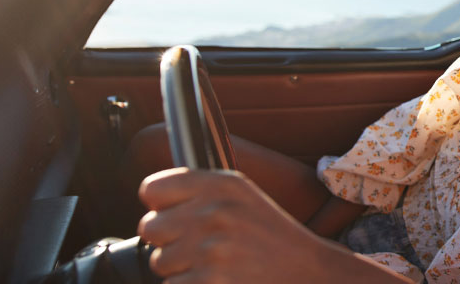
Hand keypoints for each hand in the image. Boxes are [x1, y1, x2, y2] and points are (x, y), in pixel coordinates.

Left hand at [137, 168, 410, 283]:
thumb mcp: (242, 196)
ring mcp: (212, 250)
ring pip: (159, 262)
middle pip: (149, 228)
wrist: (309, 273)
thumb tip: (151, 201)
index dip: (159, 206)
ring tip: (213, 266)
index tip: (172, 215)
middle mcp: (214, 213)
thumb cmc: (271, 237)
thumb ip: (199, 192)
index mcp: (220, 185)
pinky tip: (218, 281)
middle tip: (197, 247)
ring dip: (180, 269)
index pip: (152, 189)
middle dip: (168, 241)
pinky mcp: (211, 283)